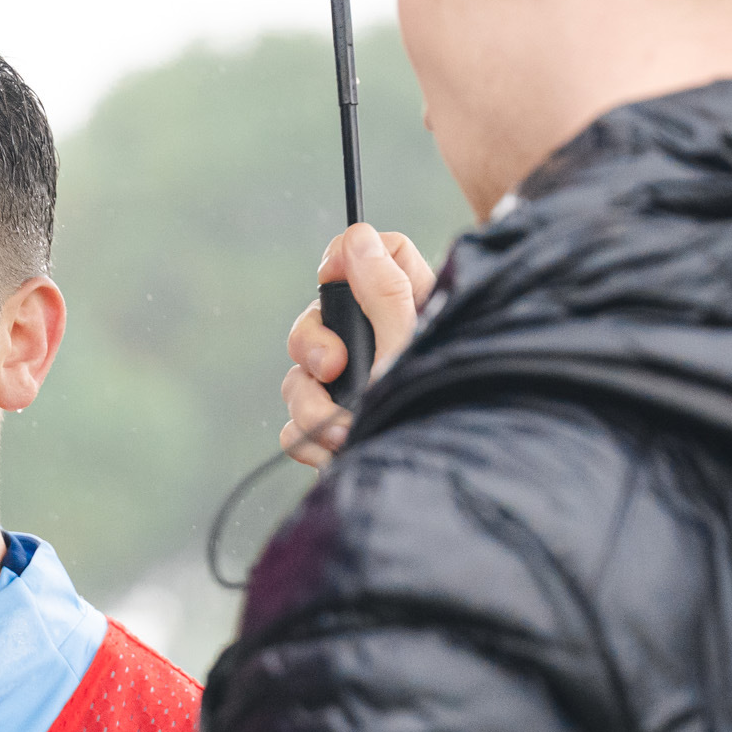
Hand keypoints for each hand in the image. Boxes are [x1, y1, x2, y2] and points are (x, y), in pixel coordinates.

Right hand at [282, 223, 437, 465]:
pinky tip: (335, 449)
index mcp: (413, 311)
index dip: (349, 256)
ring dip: (312, 403)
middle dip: (313, 343)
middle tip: (333, 367)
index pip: (379, 254)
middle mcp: (380, 346)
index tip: (332, 274)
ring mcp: (353, 392)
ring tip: (342, 430)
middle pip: (321, 314)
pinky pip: (293, 423)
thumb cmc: (438, 415)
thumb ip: (386, 291)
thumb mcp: (413, 348)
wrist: (430, 492)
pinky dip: (307, 436)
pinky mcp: (332, 432)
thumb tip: (358, 238)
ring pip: (300, 374)